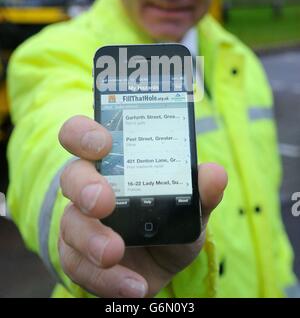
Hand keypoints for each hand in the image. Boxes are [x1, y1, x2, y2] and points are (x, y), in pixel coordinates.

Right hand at [58, 115, 226, 297]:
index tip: (104, 144)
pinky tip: (132, 285)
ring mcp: (80, 221)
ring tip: (115, 253)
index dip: (84, 133)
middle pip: (72, 176)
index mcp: (113, 162)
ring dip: (91, 240)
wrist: (163, 265)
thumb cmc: (170, 221)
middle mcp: (90, 186)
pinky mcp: (77, 255)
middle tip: (104, 202)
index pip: (84, 135)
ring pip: (70, 223)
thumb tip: (215, 174)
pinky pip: (78, 265)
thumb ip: (201, 191)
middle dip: (85, 187)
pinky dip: (105, 278)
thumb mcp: (190, 207)